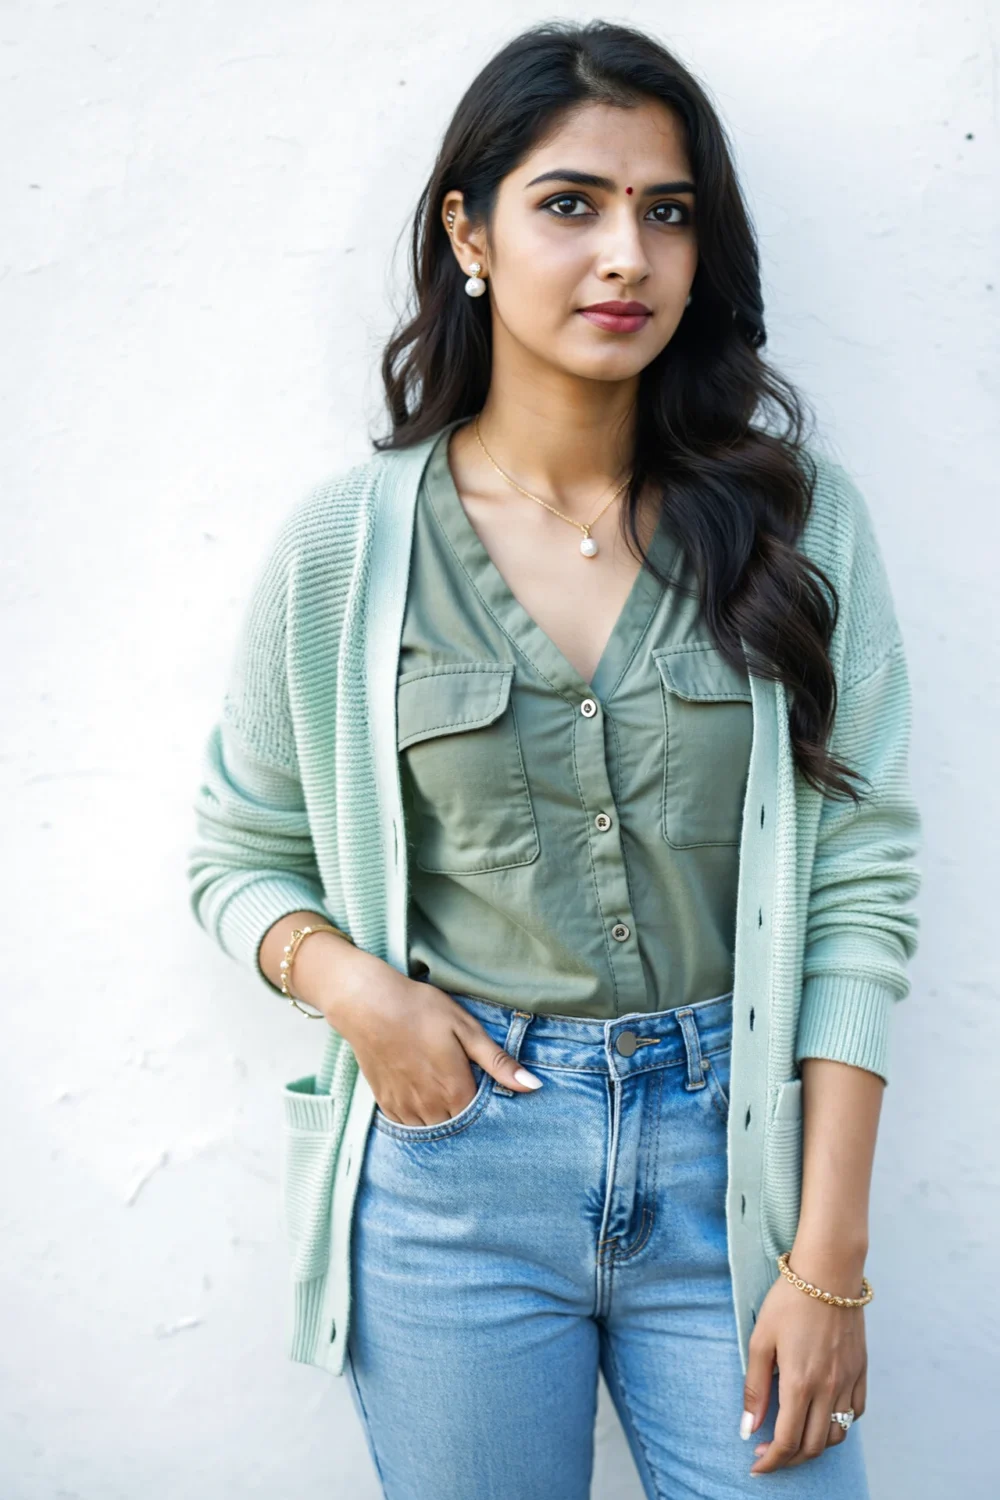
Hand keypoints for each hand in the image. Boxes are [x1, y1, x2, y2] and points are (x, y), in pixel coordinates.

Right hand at [320, 960, 542, 1123]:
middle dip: (466, 1115)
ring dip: (442, 1118)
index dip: (488, 1108)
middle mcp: (430, 1107)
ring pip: (433, 1130)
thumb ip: (498, 1062)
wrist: (368, 1003)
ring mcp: (405, 1108)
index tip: (488, 1090)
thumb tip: (534, 1086)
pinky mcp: (386, 1104)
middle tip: (465, 1086)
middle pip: (458, 1128)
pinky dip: (420, 1116)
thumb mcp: (466, 1029)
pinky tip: (422, 1094)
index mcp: (455, 1090)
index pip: (482, 1119)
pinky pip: (409, 1125)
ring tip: (443, 1089)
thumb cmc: (421, 1010)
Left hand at [741, 1247, 867, 1474]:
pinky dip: (839, 1425)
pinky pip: (855, 1413)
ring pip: (837, 1435)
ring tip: (794, 1439)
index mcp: (800, 1383)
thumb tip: (747, 1428)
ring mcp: (848, 1381)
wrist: (828, 1272)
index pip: (787, 1441)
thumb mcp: (760, 1340)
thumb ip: (755, 1388)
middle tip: (769, 1455)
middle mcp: (829, 1388)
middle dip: (789, 1460)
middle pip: (813, 1446)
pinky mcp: (861, 1371)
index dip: (771, 1462)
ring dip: (815, 1446)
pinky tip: (822, 1417)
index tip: (756, 1467)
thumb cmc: (789, 1301)